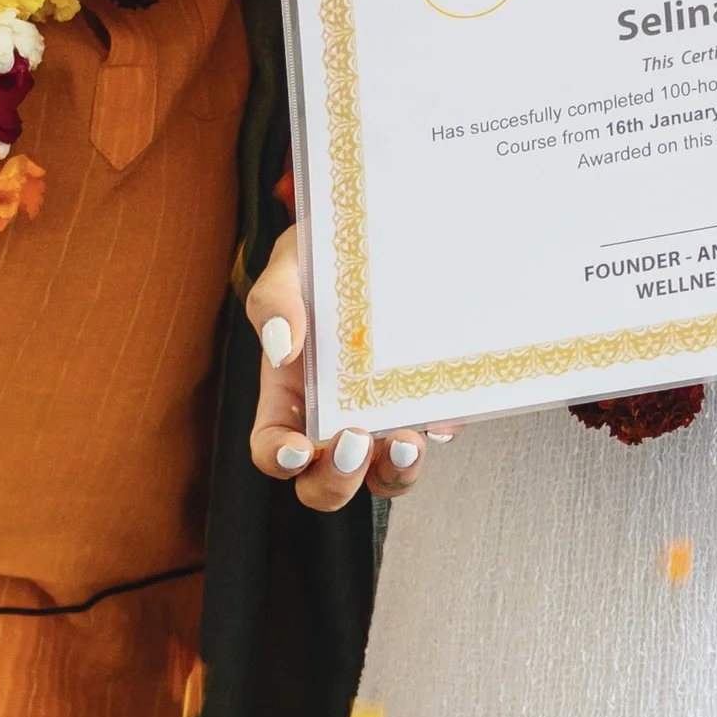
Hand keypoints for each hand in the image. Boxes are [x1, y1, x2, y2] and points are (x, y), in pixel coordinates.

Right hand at [244, 228, 455, 510]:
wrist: (374, 234)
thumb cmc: (319, 258)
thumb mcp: (289, 265)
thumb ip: (275, 301)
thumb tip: (282, 345)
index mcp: (288, 392)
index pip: (272, 446)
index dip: (279, 459)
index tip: (298, 449)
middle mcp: (332, 414)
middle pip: (325, 482)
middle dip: (337, 480)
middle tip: (354, 442)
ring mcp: (380, 412)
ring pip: (383, 474)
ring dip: (394, 473)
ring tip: (408, 443)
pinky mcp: (423, 399)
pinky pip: (434, 433)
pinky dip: (440, 433)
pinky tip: (444, 416)